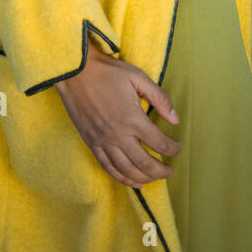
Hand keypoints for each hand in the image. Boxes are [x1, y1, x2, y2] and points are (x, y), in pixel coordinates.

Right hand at [55, 41, 181, 187]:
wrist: (74, 71)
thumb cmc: (107, 72)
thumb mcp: (138, 77)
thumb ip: (159, 98)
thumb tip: (175, 119)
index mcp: (132, 118)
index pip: (159, 143)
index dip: (172, 149)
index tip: (177, 148)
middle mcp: (118, 135)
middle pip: (144, 163)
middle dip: (161, 171)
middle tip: (170, 171)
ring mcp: (103, 141)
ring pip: (126, 170)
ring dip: (143, 179)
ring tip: (153, 178)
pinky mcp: (91, 143)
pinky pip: (107, 167)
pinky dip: (121, 178)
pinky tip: (131, 180)